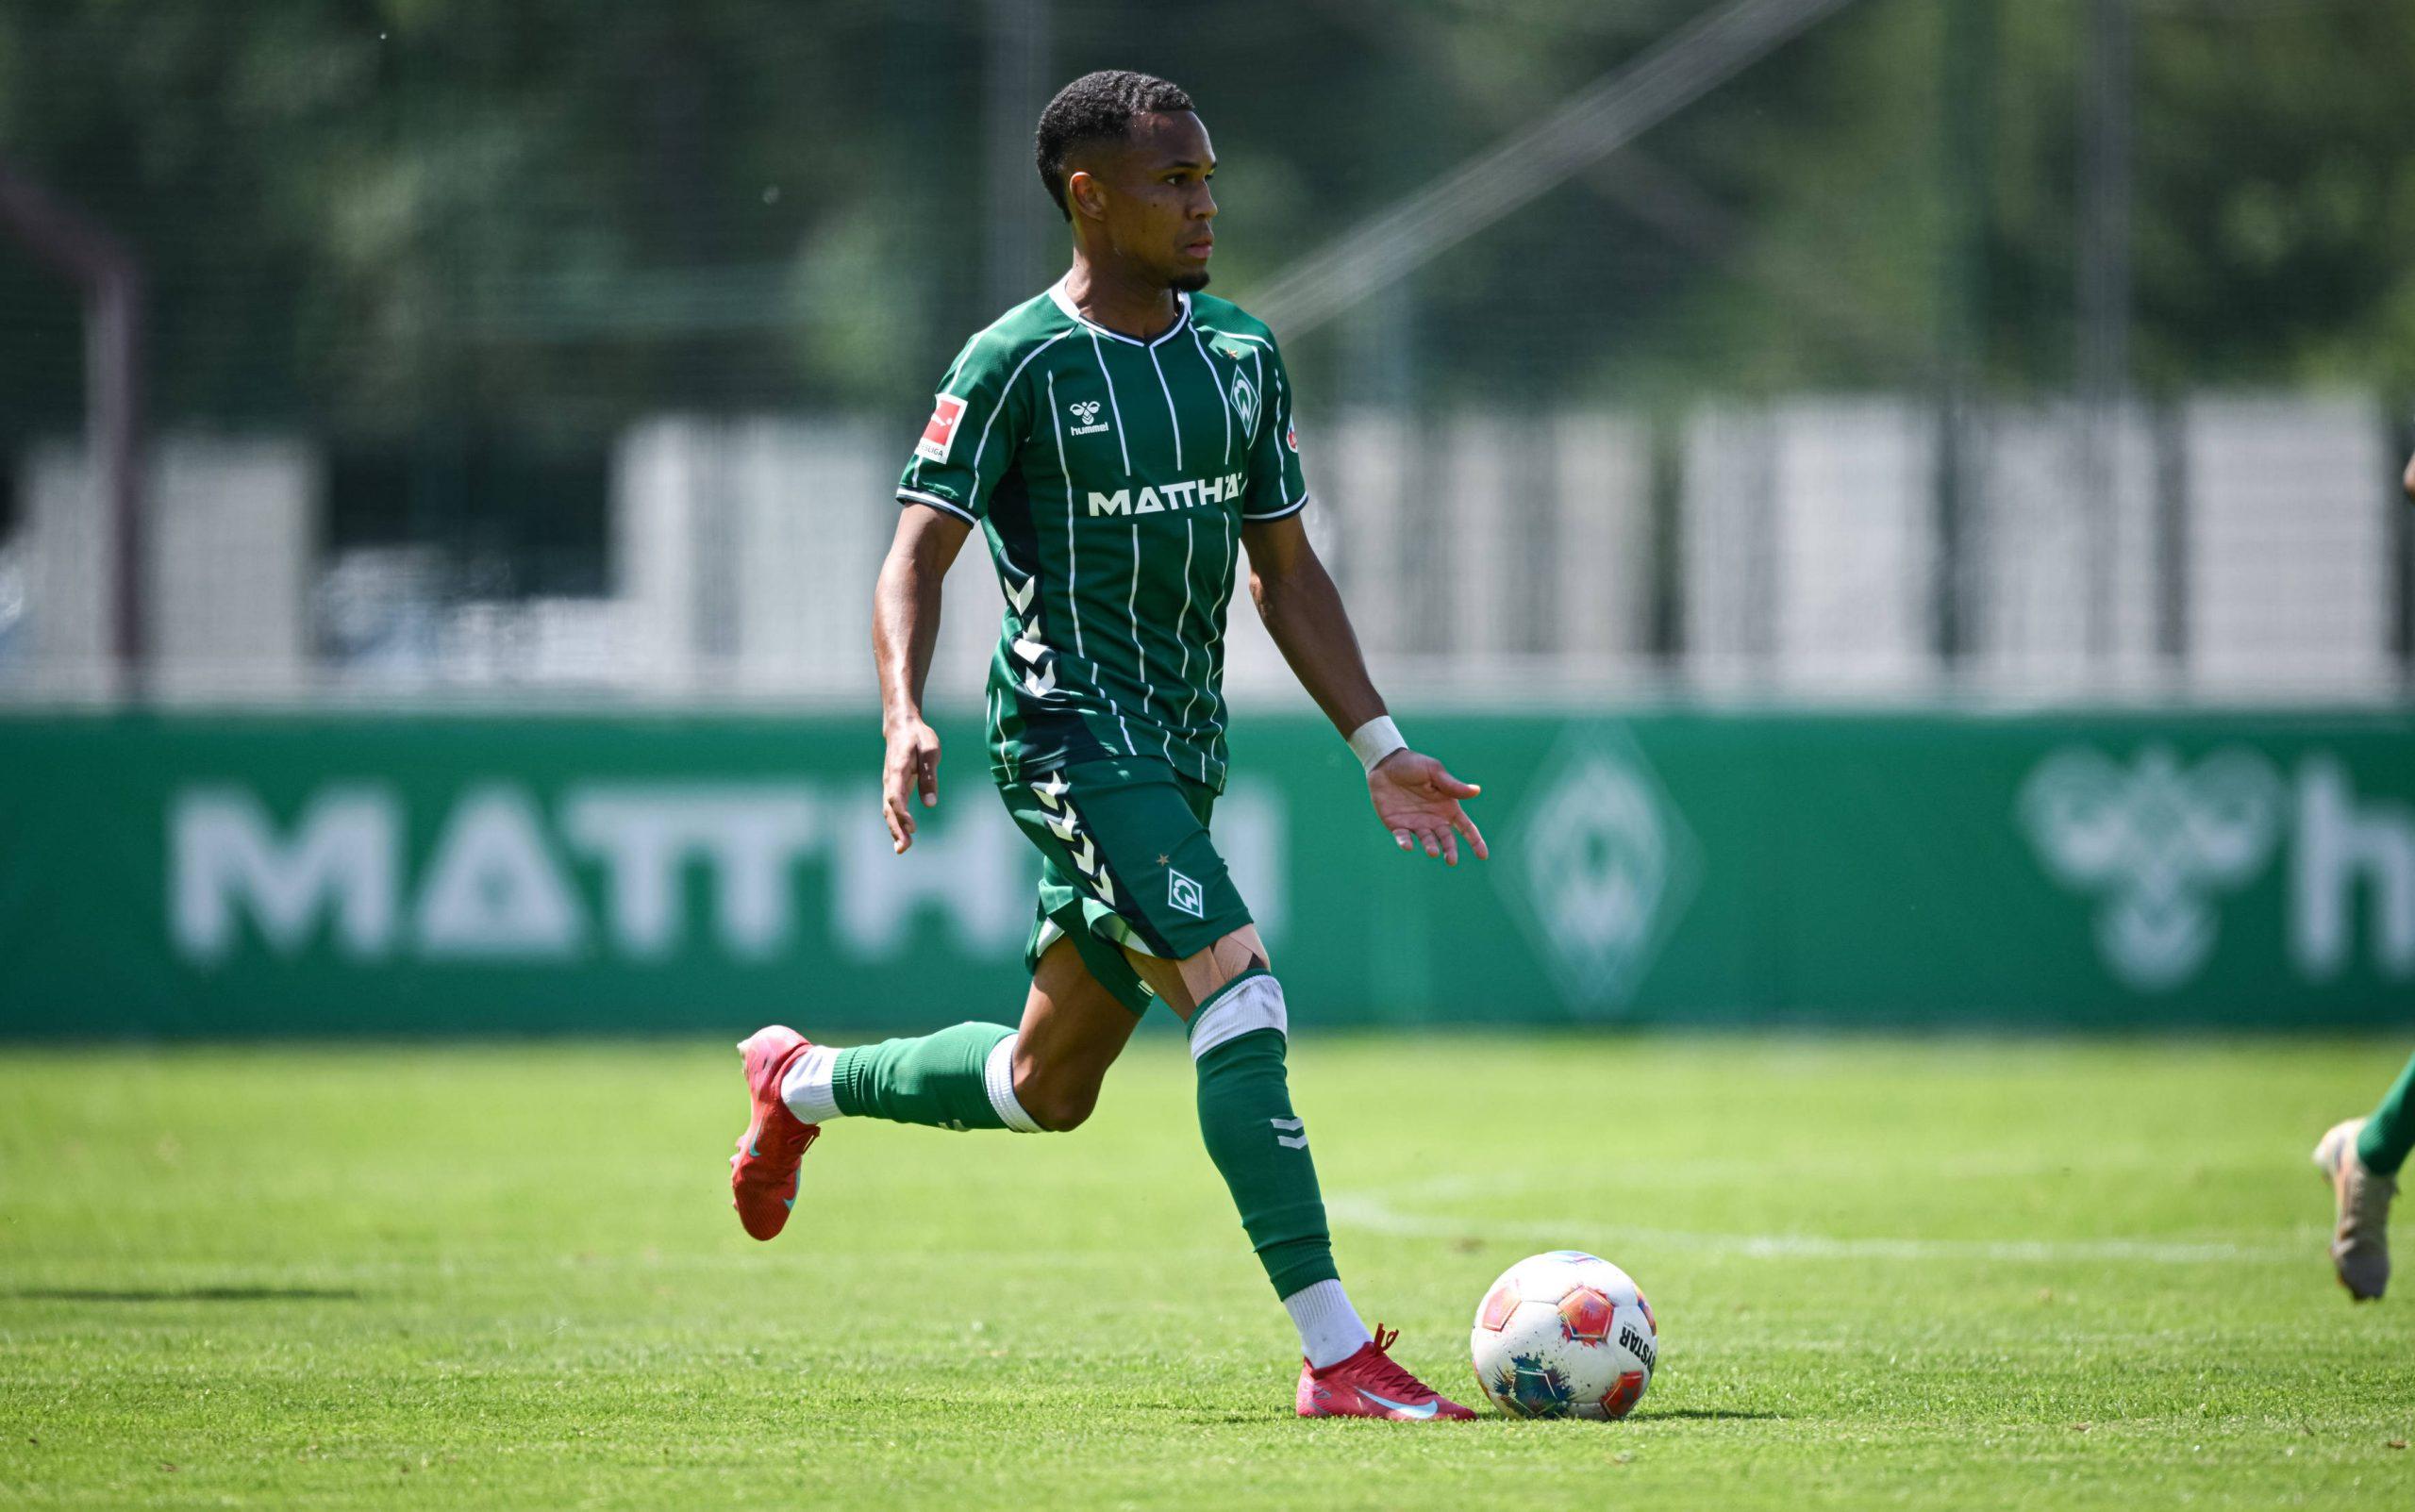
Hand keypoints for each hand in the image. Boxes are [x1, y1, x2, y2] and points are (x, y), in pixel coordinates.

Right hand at [882, 717, 941, 853]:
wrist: (902, 727)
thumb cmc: (918, 737)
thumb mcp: (931, 752)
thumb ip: (930, 777)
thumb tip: (930, 803)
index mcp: (898, 769)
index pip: (896, 796)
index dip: (902, 813)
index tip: (912, 828)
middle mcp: (889, 779)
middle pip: (889, 808)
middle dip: (896, 829)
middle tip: (904, 848)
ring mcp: (889, 784)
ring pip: (888, 810)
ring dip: (895, 830)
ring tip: (903, 849)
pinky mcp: (893, 787)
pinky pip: (892, 808)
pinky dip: (896, 823)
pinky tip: (903, 837)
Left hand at [1369, 750, 1487, 865]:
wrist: (1385, 764)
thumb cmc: (1414, 765)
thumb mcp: (1434, 771)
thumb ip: (1452, 785)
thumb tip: (1476, 791)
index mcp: (1448, 807)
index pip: (1466, 828)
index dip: (1476, 842)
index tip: (1483, 856)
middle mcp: (1434, 819)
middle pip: (1447, 839)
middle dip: (1450, 850)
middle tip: (1451, 860)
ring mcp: (1416, 824)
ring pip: (1427, 841)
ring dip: (1431, 847)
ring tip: (1433, 852)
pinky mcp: (1398, 826)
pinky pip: (1403, 837)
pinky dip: (1405, 843)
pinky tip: (1408, 846)